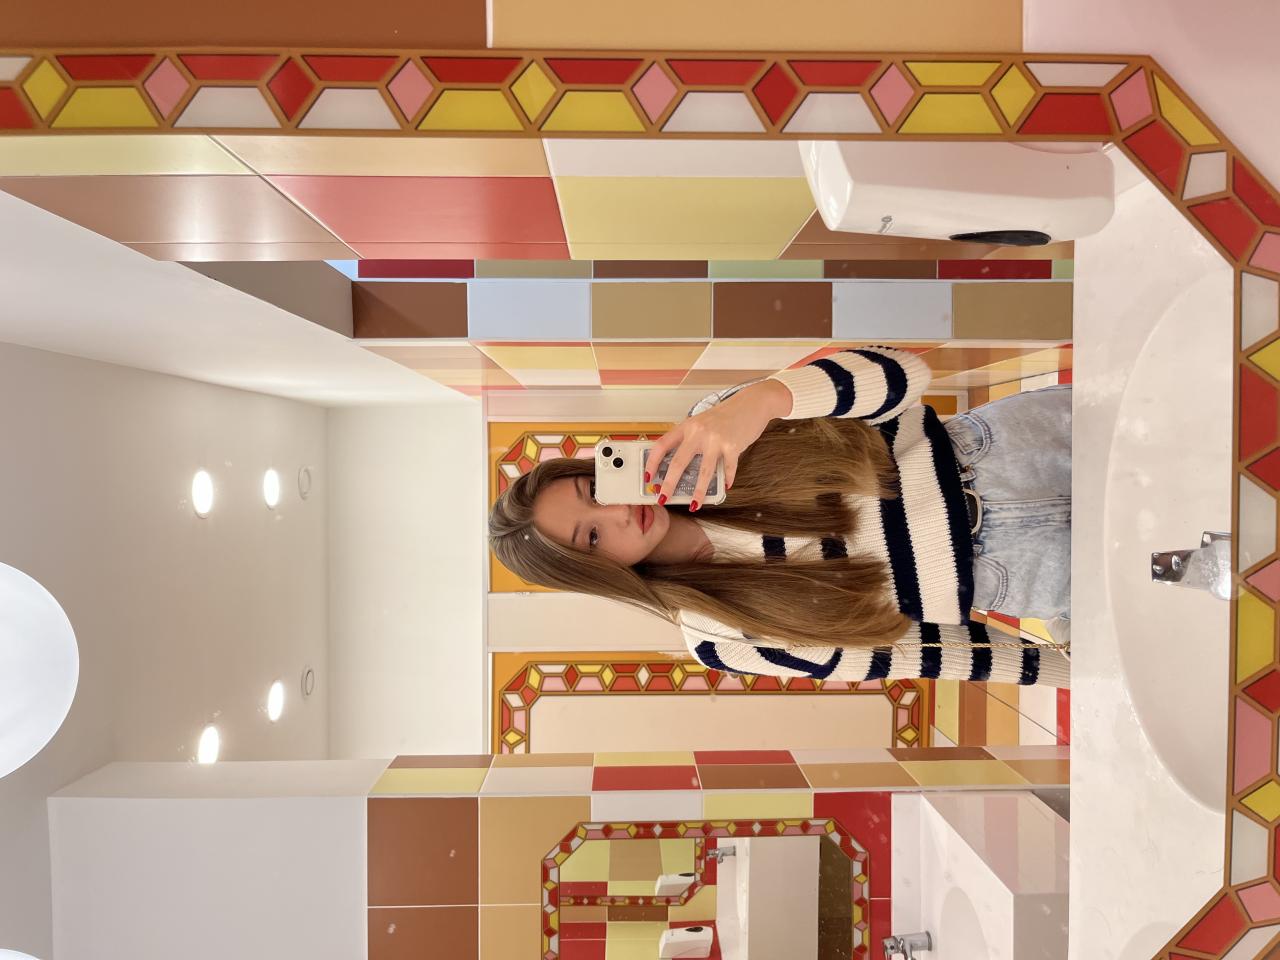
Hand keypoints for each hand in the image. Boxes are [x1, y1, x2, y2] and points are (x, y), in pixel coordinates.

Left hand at [646, 380, 792, 508]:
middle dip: (669, 484)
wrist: (753, 403)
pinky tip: (725, 487)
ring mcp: (716, 439)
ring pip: (703, 472)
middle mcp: (699, 432)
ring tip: (694, 504)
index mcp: (687, 426)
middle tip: (663, 498)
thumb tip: (677, 466)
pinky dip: (727, 480)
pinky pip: (728, 469)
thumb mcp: (701, 423)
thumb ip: (690, 440)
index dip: (652, 462)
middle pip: (678, 462)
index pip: (662, 445)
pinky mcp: (733, 446)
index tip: (648, 477)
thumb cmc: (725, 416)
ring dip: (698, 492)